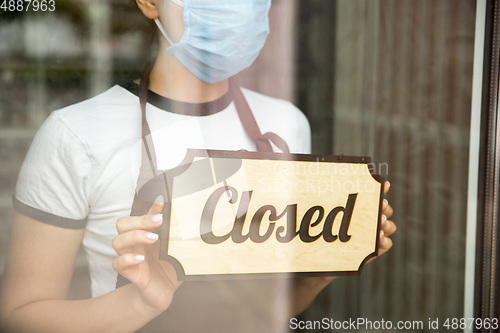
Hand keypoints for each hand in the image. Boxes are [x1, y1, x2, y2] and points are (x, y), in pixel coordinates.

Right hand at [112, 196, 181, 314]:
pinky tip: (142, 259)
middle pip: (122, 223)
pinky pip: (117, 264)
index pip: (142, 215)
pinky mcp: (130, 273)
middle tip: (159, 221)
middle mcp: (135, 244)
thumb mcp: (175, 249)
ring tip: (154, 239)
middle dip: (140, 220)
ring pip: (117, 241)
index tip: (162, 202)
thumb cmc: (168, 268)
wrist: (163, 292)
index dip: (150, 208)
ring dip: (135, 236)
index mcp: (146, 234)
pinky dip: (127, 259)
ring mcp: (131, 257)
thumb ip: (176, 233)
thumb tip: (185, 216)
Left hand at [318, 181, 395, 283]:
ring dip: (387, 223)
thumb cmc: (321, 232)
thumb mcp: (324, 214)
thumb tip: (326, 178)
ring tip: (379, 222)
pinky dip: (384, 240)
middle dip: (385, 207)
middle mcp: (369, 220)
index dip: (382, 188)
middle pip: (386, 211)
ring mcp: (372, 235)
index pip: (376, 196)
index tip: (383, 184)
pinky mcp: (373, 250)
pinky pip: (387, 244)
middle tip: (380, 205)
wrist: (321, 256)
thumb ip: (328, 200)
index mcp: (361, 208)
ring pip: (390, 226)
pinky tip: (378, 237)